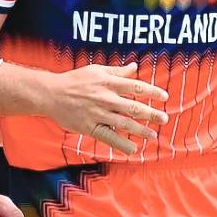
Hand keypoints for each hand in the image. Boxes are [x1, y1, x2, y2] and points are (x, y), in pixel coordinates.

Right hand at [42, 63, 168, 154]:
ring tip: (153, 135)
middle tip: (165, 119)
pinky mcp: (90, 127)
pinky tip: (133, 149)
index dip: (152, 92)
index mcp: (108, 82)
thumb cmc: (74, 80)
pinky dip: (122, 144)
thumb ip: (117, 71)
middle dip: (152, 114)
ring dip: (141, 130)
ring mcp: (98, 113)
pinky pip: (109, 137)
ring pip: (124, 124)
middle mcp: (105, 98)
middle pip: (133, 107)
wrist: (51, 94)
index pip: (135, 87)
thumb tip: (134, 67)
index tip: (164, 97)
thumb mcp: (96, 70)